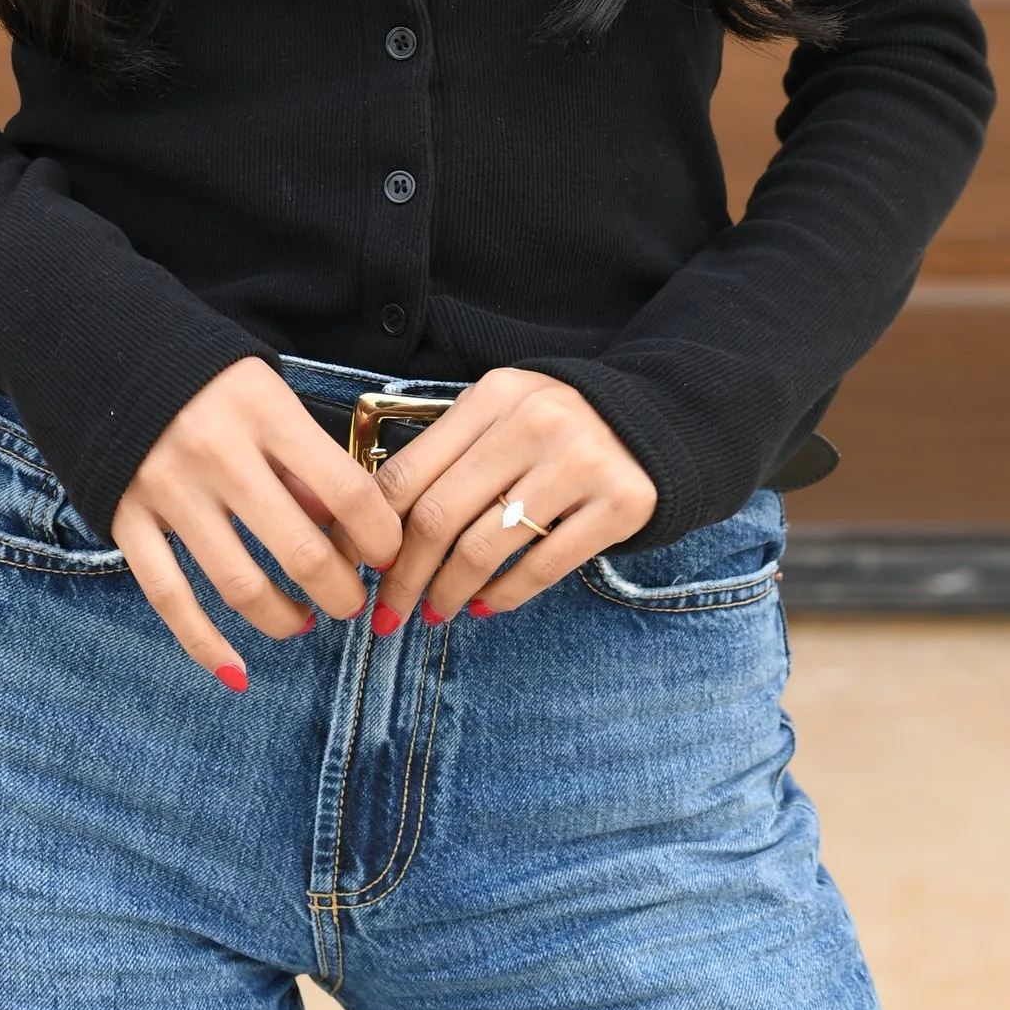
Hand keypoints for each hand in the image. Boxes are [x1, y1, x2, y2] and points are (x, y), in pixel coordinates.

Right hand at [113, 357, 403, 689]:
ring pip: (240, 585)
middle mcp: (218, 451)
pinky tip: (237, 671)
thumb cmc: (207, 378)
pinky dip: (205, 645)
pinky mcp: (127, 518)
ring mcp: (168, 488)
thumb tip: (348, 527)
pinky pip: (170, 598)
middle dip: (341, 593)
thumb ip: (304, 455)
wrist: (105, 349)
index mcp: (263, 411)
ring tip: (303, 621)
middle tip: (352, 602)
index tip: (388, 555)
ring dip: (284, 619)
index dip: (380, 538)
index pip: (346, 492)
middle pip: (300, 551)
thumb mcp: (266, 391)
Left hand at [371, 369, 655, 627]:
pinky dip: (503, 596)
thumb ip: (450, 454)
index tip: (357, 566)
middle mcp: (533, 422)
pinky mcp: (619, 504)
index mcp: (493, 396)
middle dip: (404, 576)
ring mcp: (579, 463)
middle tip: (388, 610)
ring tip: (434, 613)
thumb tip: (378, 528)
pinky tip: (484, 606)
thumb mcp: (501, 415)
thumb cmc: (555, 427)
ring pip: (484, 548)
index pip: (410, 471)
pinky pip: (541, 567)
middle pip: (439, 516)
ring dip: (448, 594)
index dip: (373, 529)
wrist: (653, 420)